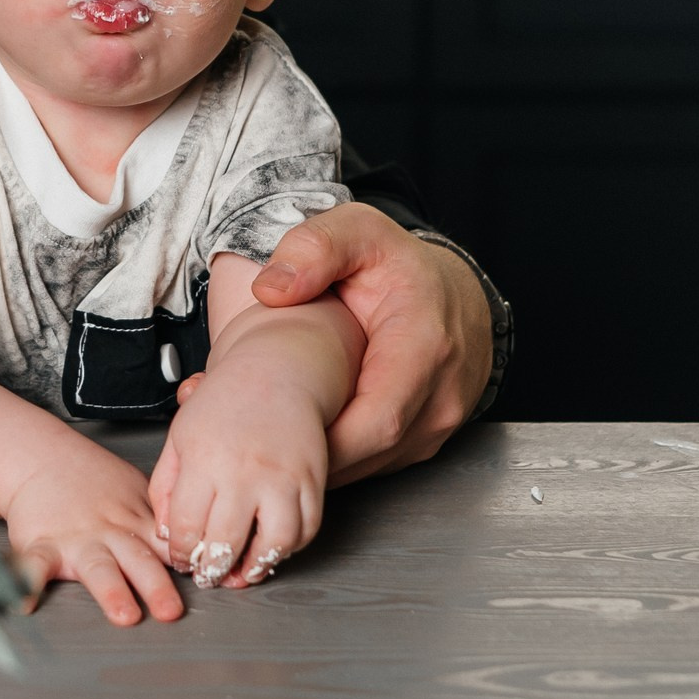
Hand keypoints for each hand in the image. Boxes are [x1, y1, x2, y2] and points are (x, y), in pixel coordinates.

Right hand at [2, 445, 182, 626]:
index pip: (167, 547)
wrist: (42, 460)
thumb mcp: (135, 493)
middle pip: (138, 560)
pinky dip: (28, 582)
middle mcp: (109, 535)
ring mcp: (76, 541)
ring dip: (112, 591)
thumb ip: (159, 523)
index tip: (204, 579)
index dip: (186, 562)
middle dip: (156, 586)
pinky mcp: (41, 545)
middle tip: (171, 610)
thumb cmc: (93, 483)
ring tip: (123, 614)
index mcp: (135, 524)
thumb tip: (197, 545)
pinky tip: (26, 602)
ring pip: (97, 567)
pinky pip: (34, 565)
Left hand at [149, 367, 326, 589]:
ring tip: (242, 570)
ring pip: (274, 543)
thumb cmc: (224, 404)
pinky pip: (308, 529)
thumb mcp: (179, 438)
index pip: (187, 528)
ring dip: (256, 567)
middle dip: (213, 571)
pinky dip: (291, 548)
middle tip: (209, 576)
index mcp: (204, 460)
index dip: (182, 554)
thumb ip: (166, 487)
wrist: (275, 372)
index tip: (183, 559)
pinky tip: (271, 547)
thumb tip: (169, 535)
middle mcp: (244, 471)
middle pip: (226, 542)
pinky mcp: (312, 478)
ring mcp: (282, 476)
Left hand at [244, 203, 490, 484]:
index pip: (378, 421)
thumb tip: (271, 288)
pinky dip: (333, 456)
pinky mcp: (423, 443)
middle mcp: (441, 398)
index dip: (323, 440)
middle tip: (244, 440)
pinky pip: (374, 463)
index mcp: (426, 347)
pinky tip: (295, 434)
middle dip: (306, 456)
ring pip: (368, 466)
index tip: (267, 433)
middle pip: (367, 454)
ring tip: (259, 437)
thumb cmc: (401, 266)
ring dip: (316, 461)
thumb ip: (315, 247)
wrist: (454, 294)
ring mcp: (436, 427)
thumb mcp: (359, 232)